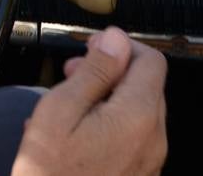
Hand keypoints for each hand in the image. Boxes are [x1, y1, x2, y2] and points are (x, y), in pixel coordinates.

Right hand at [12, 27, 167, 175]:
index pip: (151, 60)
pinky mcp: (139, 175)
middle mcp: (153, 139)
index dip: (120, 47)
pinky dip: (108, 124)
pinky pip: (131, 137)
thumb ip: (94, 72)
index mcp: (137, 116)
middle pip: (146, 85)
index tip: (91, 49)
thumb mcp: (60, 111)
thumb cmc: (49, 174)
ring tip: (67, 107)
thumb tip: (116, 40)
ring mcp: (149, 161)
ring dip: (107, 98)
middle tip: (72, 76)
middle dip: (110, 72)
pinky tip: (74, 135)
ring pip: (138, 111)